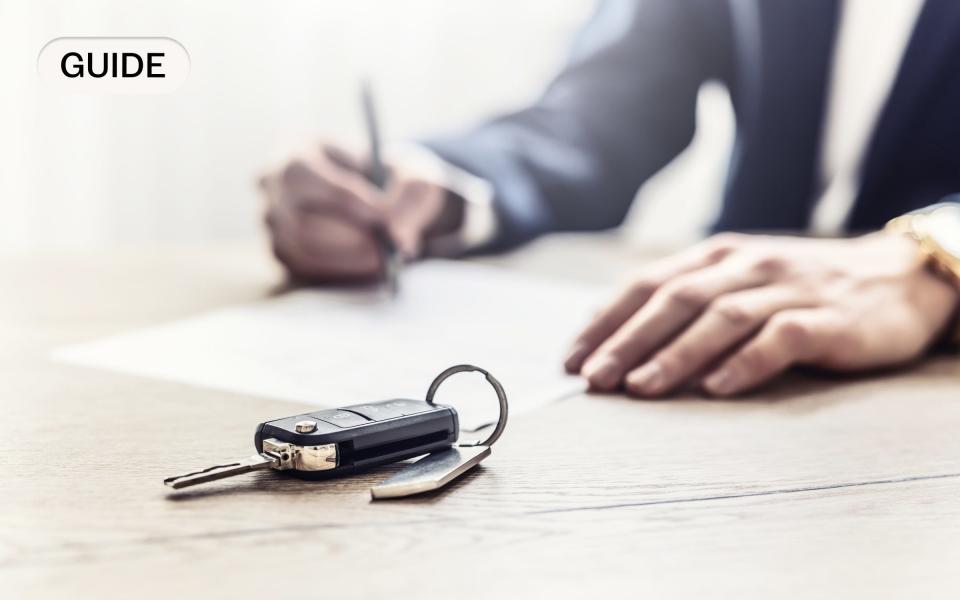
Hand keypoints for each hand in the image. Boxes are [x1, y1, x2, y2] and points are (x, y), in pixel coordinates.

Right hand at [260, 143, 449, 281]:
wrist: (382, 201)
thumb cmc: (393, 180)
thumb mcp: (411, 178)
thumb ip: (409, 201)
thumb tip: (398, 236)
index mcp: (296, 149)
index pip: (303, 176)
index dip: (343, 199)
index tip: (384, 217)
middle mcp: (271, 184)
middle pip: (300, 219)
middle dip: (352, 236)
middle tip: (392, 246)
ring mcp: (272, 220)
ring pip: (303, 247)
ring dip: (350, 257)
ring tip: (387, 254)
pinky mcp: (282, 251)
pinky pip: (305, 268)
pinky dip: (342, 269)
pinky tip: (371, 262)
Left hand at [565, 232, 959, 396]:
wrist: (897, 277)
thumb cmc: (801, 288)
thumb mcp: (740, 281)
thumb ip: (689, 301)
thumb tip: (619, 339)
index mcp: (716, 256)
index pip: (648, 284)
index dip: (607, 320)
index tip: (571, 357)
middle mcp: (745, 265)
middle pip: (675, 300)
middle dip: (628, 340)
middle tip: (593, 378)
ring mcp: (787, 289)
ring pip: (720, 319)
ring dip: (675, 354)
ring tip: (639, 388)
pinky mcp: (826, 319)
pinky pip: (781, 339)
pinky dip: (745, 363)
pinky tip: (716, 389)